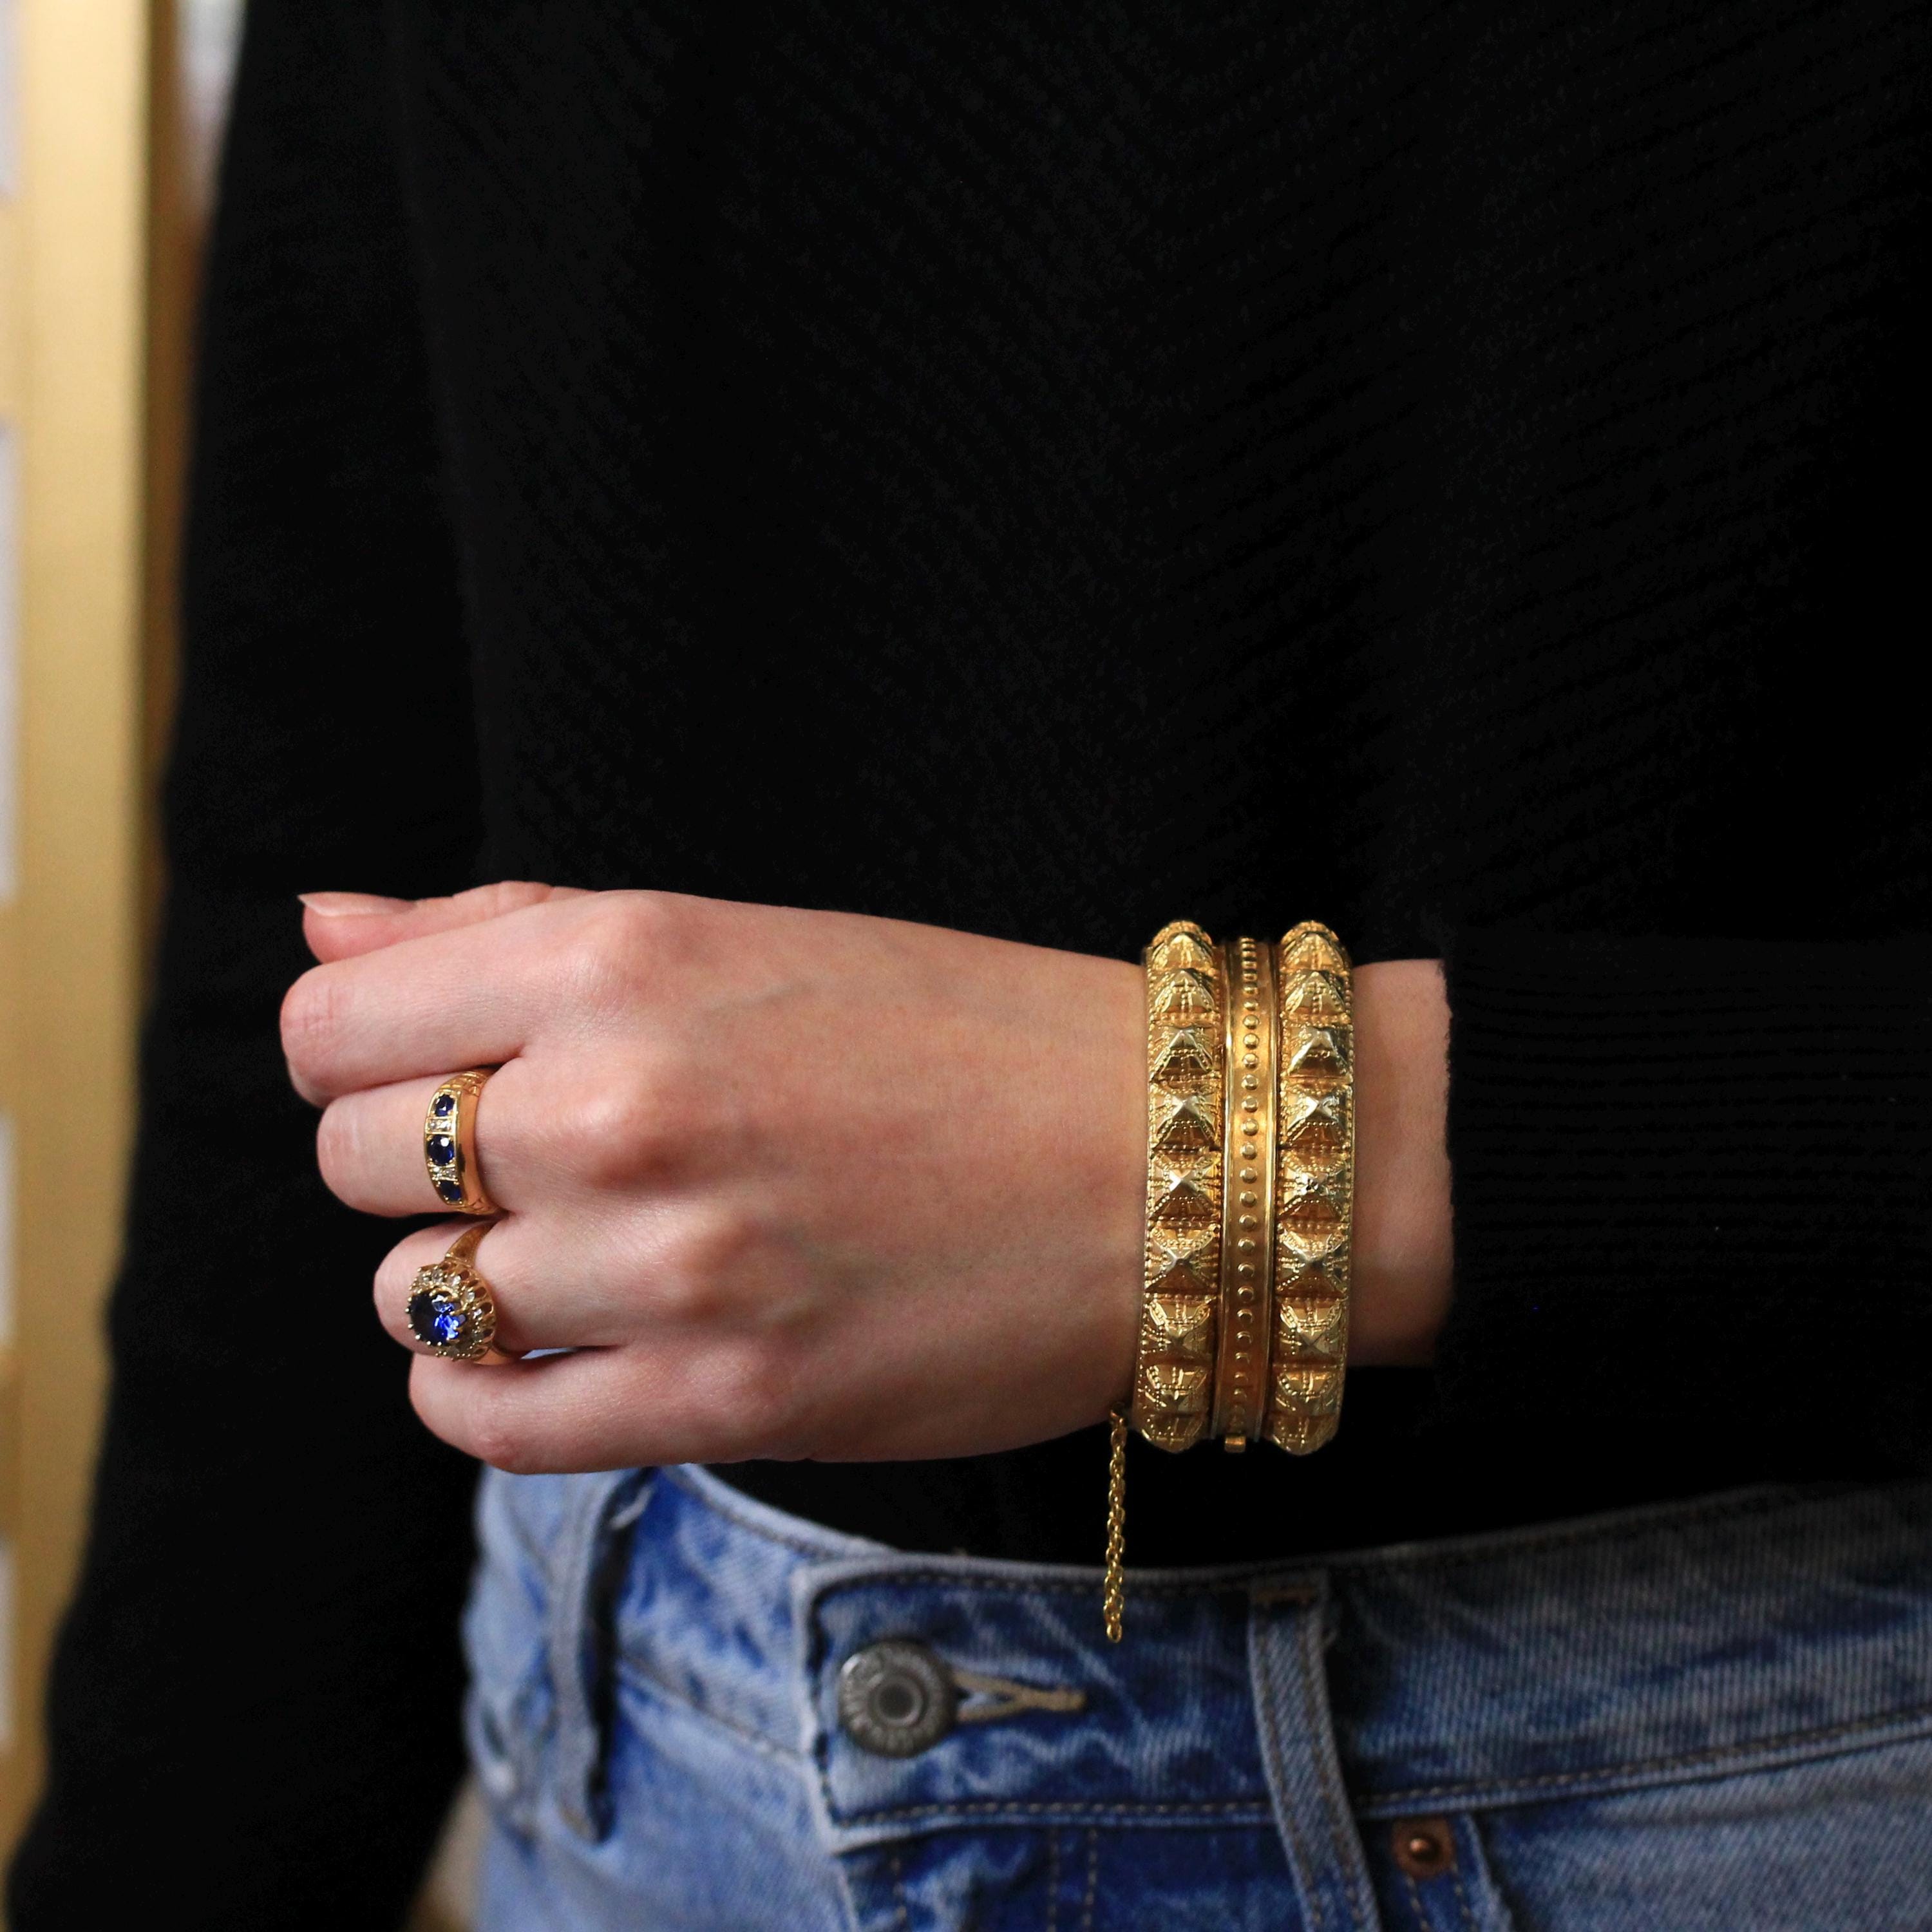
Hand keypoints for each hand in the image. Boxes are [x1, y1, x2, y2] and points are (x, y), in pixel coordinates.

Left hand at [284, 885, 1449, 1472]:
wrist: (1163, 1165)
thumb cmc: (960, 1032)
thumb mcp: (736, 932)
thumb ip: (509, 926)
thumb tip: (320, 925)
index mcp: (624, 960)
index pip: (328, 1023)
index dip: (360, 1050)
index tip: (433, 1069)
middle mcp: (622, 1104)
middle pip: (353, 1161)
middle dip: (422, 1161)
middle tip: (543, 1158)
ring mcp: (670, 1265)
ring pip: (416, 1295)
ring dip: (473, 1276)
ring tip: (589, 1250)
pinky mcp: (724, 1400)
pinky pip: (487, 1420)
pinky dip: (485, 1389)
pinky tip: (557, 1350)